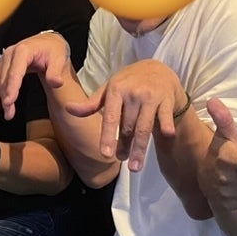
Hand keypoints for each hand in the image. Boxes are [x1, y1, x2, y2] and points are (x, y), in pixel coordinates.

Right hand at [0, 31, 71, 119]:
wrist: (48, 43)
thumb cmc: (53, 49)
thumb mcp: (59, 58)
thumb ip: (56, 71)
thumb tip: (56, 82)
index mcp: (23, 51)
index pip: (15, 73)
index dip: (12, 88)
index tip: (9, 102)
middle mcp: (10, 54)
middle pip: (4, 79)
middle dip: (4, 98)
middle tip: (8, 114)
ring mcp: (4, 59)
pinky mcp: (2, 63)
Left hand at [66, 59, 187, 171]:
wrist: (157, 68)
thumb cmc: (129, 83)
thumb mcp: (110, 90)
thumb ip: (91, 103)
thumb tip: (68, 109)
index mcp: (116, 90)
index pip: (110, 117)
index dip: (107, 136)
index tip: (105, 154)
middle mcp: (133, 93)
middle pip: (128, 127)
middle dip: (124, 147)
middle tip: (120, 161)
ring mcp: (151, 96)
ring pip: (144, 127)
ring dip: (140, 149)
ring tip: (135, 167)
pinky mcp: (167, 100)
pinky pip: (165, 116)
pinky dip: (166, 125)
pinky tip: (167, 135)